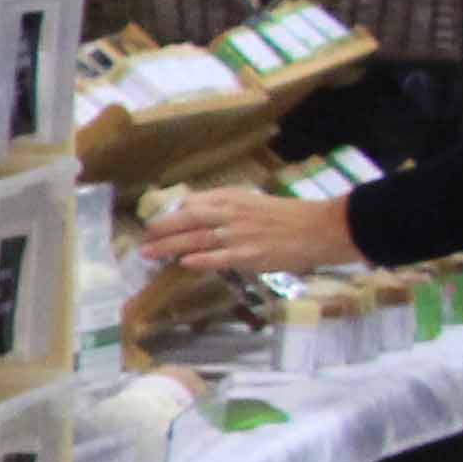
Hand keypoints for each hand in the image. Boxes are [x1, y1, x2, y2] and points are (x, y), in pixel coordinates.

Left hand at [133, 188, 359, 280]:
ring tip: (149, 252)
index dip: (170, 214)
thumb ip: (226, 207)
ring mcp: (239, 235)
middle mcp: (232, 214)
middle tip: (142, 238)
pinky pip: (218, 258)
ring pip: (196, 239)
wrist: (319, 229)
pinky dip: (199, 259)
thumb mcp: (253, 203)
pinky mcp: (249, 255)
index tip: (153, 223)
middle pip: (187, 219)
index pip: (193, 203)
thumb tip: (195, 212)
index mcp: (232, 199)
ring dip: (169, 246)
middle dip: (161, 229)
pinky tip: (182, 262)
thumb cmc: (287, 217)